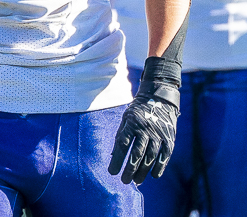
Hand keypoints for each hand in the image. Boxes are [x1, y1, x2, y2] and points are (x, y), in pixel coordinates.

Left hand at [108, 58, 179, 184]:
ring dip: (143, 171)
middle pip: (136, 154)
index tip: (112, 172)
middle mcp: (145, 129)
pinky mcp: (169, 138)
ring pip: (150, 157)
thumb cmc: (138, 111)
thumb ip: (121, 135)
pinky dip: (159, 167)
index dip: (117, 160)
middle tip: (124, 181)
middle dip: (129, 169)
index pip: (122, 145)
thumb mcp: (126, 118)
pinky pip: (164, 156)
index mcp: (131, 123)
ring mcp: (158, 134)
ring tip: (136, 181)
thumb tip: (114, 156)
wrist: (159, 99)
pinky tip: (153, 175)